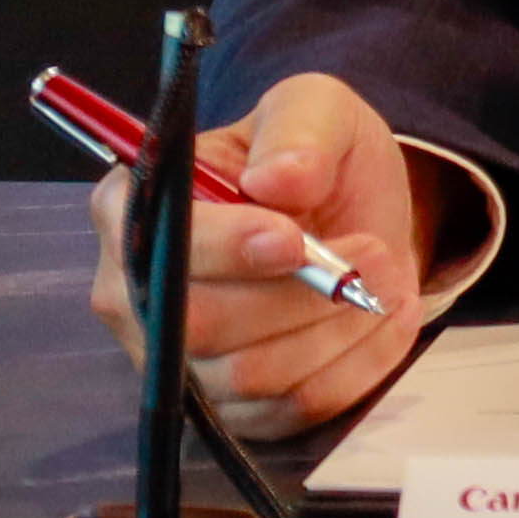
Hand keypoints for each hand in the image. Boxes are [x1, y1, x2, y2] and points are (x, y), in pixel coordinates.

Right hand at [88, 65, 431, 439]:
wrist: (357, 216)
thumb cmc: (315, 159)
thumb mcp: (318, 108)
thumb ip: (298, 130)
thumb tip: (274, 178)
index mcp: (133, 209)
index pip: (152, 248)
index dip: (223, 249)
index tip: (292, 237)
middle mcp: (137, 295)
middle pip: (199, 325)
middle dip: (297, 293)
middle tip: (369, 250)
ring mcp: (181, 362)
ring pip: (251, 375)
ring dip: (335, 326)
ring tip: (383, 273)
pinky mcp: (234, 409)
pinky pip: (294, 408)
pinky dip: (355, 363)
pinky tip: (384, 315)